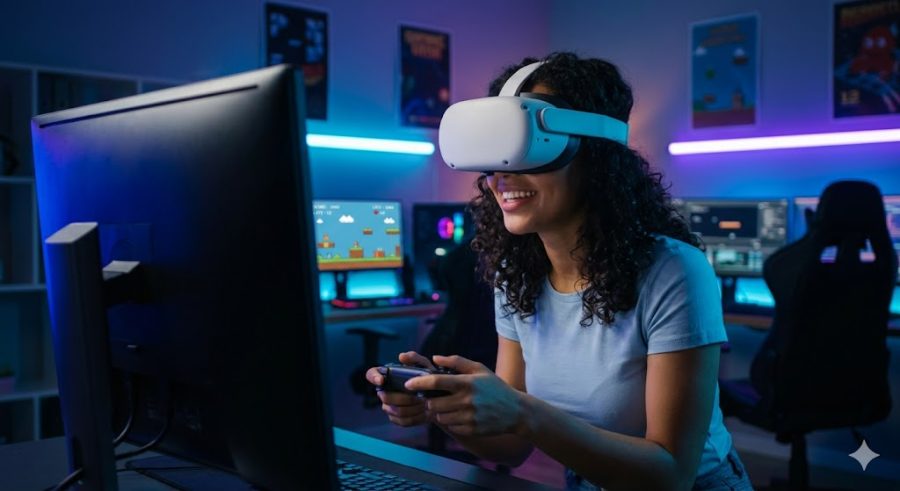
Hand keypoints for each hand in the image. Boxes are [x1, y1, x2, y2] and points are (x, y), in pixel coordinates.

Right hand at [365, 351, 433, 426]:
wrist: (439, 397)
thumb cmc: (428, 378)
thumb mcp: (425, 365)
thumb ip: (414, 358)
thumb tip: (401, 356)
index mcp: (388, 376)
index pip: (371, 374)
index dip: (374, 377)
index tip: (382, 380)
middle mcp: (385, 391)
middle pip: (386, 397)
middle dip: (404, 397)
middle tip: (420, 396)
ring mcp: (389, 406)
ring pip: (396, 410)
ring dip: (412, 408)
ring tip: (425, 403)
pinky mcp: (397, 418)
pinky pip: (402, 421)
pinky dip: (415, 417)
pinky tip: (424, 412)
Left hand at [405, 355, 525, 436]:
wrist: (516, 411)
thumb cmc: (495, 387)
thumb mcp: (479, 369)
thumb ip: (456, 362)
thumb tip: (434, 358)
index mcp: (467, 383)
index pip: (437, 381)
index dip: (419, 383)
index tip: (408, 384)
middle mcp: (467, 400)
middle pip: (433, 403)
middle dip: (428, 401)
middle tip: (432, 397)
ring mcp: (469, 417)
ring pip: (440, 416)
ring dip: (439, 412)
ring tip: (448, 406)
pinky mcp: (471, 429)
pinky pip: (450, 426)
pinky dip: (450, 421)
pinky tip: (459, 415)